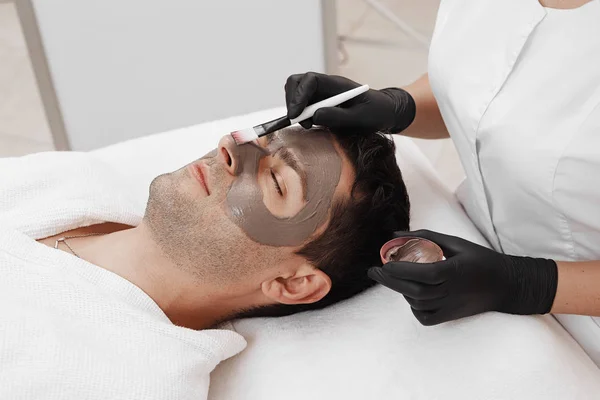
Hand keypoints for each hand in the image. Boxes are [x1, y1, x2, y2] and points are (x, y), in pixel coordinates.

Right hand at [285, 72, 415, 132]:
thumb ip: (338, 116)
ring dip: (295, 108)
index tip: (296, 115)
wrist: (385, 112)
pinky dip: (300, 114)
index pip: (310, 80)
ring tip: (306, 125)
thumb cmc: (377, 113)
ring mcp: (322, 93)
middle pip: (297, 82)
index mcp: (337, 84)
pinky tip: (310, 124)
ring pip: (297, 92)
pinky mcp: (320, 102)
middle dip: (292, 100)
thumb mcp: (361, 118)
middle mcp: (326, 85)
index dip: (299, 95)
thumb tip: (314, 115)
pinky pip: (303, 103)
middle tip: (297, 121)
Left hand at [368, 230, 557, 325]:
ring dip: (401, 290)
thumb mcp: (455, 242)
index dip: (403, 269)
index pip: (424, 273)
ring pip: (418, 303)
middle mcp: (452, 291)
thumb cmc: (479, 259)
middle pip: (415, 290)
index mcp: (455, 271)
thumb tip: (395, 234)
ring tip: (392, 278)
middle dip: (391, 281)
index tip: (385, 262)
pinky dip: (413, 307)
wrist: (506, 285)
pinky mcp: (451, 316)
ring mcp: (451, 306)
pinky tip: (410, 295)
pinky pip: (425, 317)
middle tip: (374, 271)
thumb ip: (425, 237)